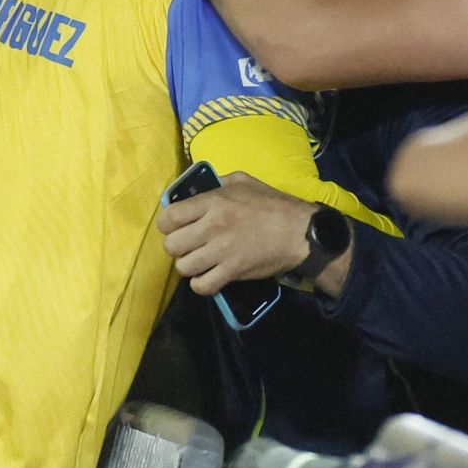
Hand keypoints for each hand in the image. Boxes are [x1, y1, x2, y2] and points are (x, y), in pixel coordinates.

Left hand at [157, 172, 312, 296]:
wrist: (299, 232)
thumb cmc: (273, 204)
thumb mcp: (243, 181)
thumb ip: (217, 183)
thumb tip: (198, 189)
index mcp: (212, 202)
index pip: (169, 217)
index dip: (168, 224)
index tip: (176, 226)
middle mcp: (211, 227)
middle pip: (171, 245)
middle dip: (177, 246)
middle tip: (190, 245)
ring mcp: (221, 252)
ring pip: (183, 267)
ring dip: (189, 266)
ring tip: (200, 261)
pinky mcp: (232, 272)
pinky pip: (202, 286)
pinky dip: (202, 284)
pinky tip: (209, 276)